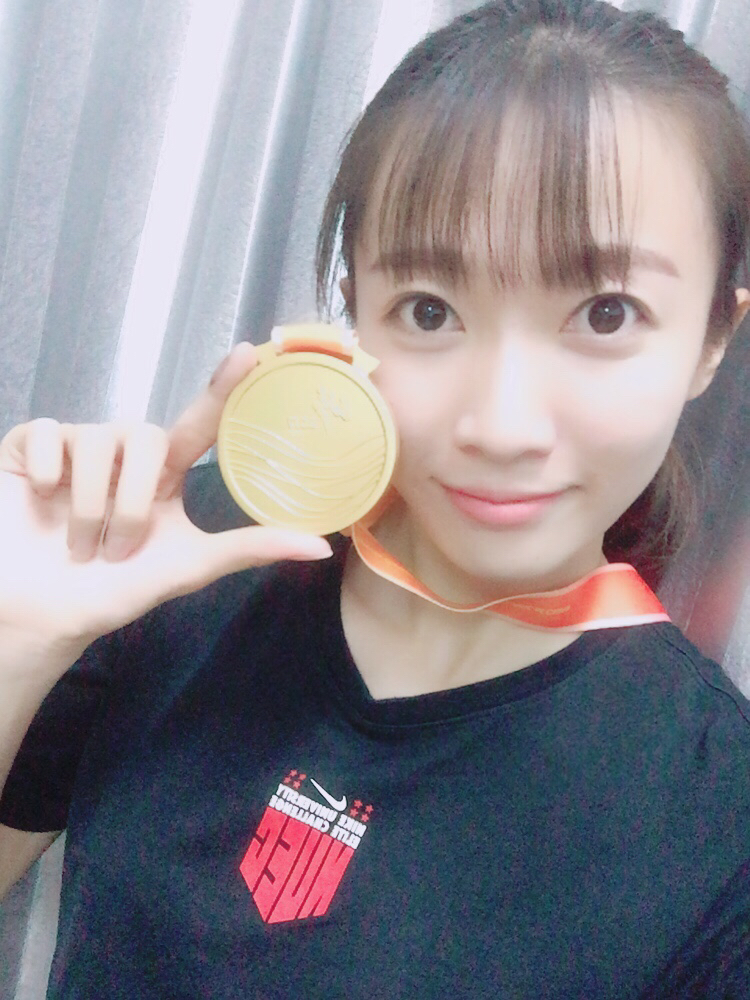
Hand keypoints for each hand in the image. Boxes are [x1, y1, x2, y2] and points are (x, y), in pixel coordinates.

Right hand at [0, 343, 332, 654]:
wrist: (41, 616)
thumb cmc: (113, 592)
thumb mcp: (187, 568)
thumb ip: (248, 550)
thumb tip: (322, 546)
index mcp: (164, 475)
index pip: (200, 422)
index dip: (223, 387)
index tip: (251, 353)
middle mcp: (125, 453)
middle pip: (148, 439)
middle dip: (134, 504)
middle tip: (117, 550)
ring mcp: (77, 446)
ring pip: (98, 441)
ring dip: (89, 507)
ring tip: (79, 545)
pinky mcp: (29, 446)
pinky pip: (47, 434)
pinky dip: (48, 474)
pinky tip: (40, 501)